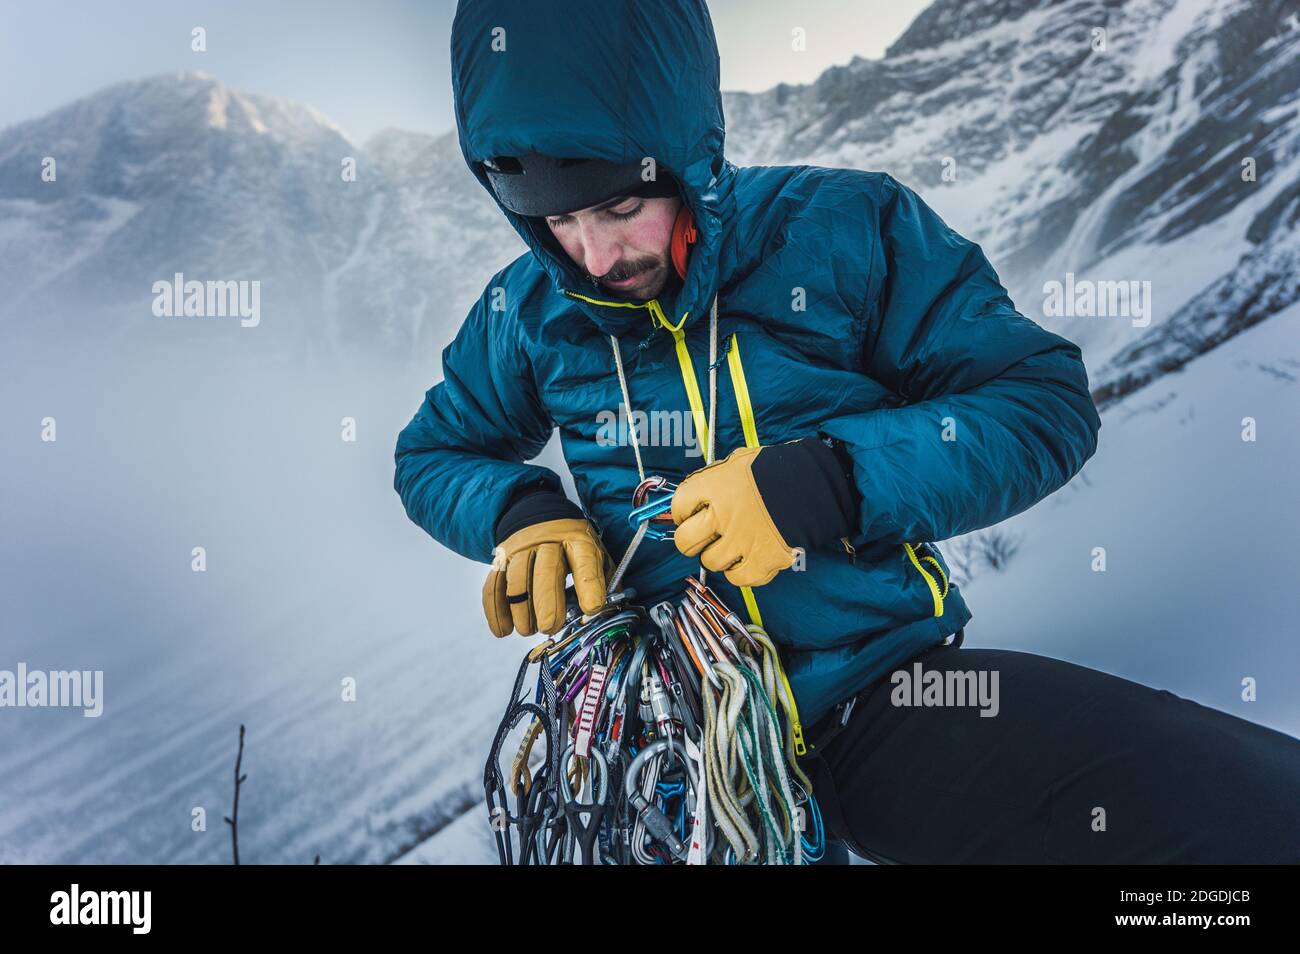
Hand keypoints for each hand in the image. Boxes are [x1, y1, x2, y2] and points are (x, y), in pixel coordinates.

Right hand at [482, 517, 612, 635]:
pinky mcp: (501, 559)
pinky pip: (494, 586)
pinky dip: (496, 612)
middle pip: (546, 572)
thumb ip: (602, 579)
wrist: (540, 516)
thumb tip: (607, 611)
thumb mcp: (594, 552)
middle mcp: (548, 541)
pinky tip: (504, 630)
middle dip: (548, 605)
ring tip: (529, 630)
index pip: (584, 561)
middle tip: (551, 627)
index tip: (591, 609)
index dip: (589, 586)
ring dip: (521, 611)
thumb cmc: (572, 544)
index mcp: (577, 539)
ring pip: (517, 580)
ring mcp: (521, 549)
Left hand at [671, 439, 858, 587]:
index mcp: (714, 487)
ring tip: (733, 544)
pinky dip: (739, 571)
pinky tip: (748, 557)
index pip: (678, 505)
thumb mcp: (739, 462)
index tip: (690, 513)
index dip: (682, 511)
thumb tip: (695, 498)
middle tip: (703, 535)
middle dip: (690, 539)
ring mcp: (740, 542)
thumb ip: (714, 480)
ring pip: (709, 561)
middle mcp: (722, 516)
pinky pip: (736, 578)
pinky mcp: (761, 563)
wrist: (815, 488)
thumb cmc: (777, 471)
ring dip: (718, 555)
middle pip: (685, 541)